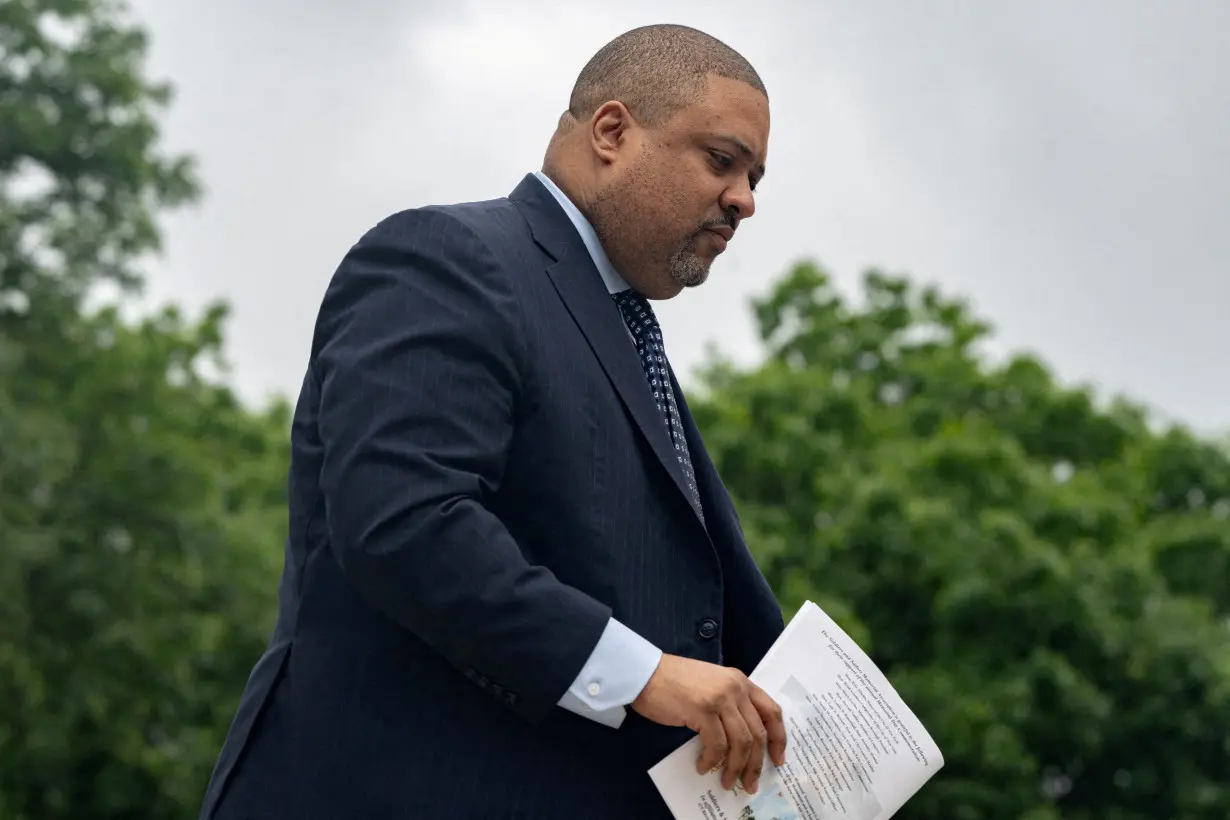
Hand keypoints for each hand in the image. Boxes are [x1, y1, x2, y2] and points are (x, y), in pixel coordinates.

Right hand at [631, 654, 786, 793]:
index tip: (778, 760)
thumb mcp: (712, 686)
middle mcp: (735, 687)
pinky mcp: (703, 709)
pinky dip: (712, 760)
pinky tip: (704, 766)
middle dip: (756, 763)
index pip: (772, 711)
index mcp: (740, 681)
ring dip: (735, 767)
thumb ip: (730, 704)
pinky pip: (716, 744)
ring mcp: (720, 698)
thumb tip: (740, 743)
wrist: (645, 672)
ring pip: (741, 742)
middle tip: (750, 783)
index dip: (778, 739)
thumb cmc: (674, 682)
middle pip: (757, 732)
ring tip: (728, 782)